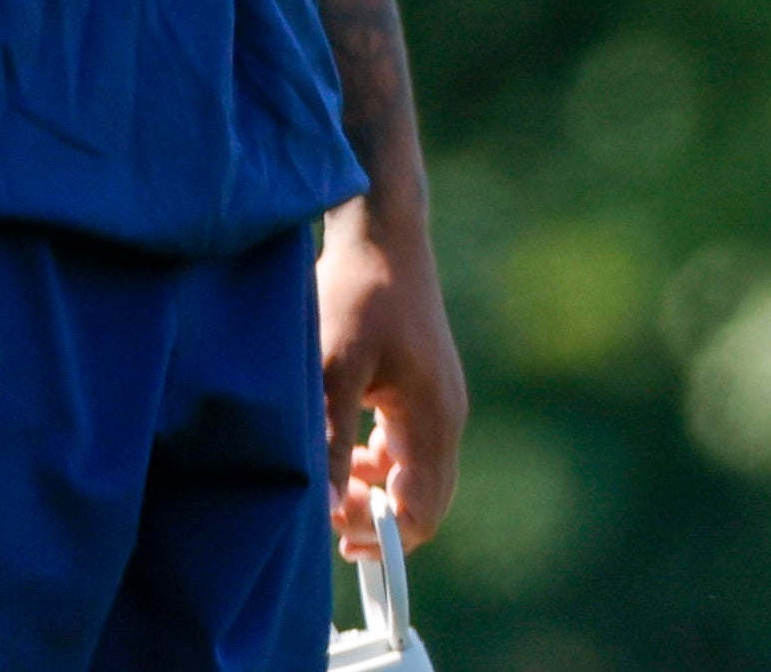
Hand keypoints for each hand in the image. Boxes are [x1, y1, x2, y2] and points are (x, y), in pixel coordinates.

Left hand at [319, 194, 466, 555]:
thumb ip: (333, 438)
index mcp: (432, 420)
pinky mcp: (423, 391)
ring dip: (376, 492)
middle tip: (325, 515)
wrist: (381, 234)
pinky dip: (379, 465)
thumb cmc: (357, 293)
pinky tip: (345, 450)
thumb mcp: (333, 367)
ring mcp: (438, 405)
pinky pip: (408, 450)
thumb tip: (327, 505)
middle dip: (376, 519)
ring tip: (331, 483)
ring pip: (414, 477)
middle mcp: (445, 419)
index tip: (333, 533)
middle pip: (422, 501)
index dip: (381, 536)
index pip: (420, 512)